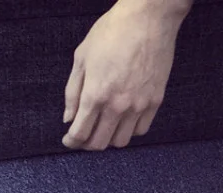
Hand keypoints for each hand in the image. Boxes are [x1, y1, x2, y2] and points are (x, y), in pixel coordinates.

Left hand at [63, 0, 191, 150]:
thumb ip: (72, 92)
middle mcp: (117, 106)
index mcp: (95, 94)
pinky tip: (123, 119)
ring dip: (109, 138)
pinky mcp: (154, 102)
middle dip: (88, 144)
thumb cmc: (111, 32)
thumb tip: (68, 118)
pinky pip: (140, 130)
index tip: (69, 140)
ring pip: (121, 141)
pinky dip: (129, 130)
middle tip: (84, 135)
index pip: (80, 133)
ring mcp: (138, 106)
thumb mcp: (82, 57)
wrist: (148, 18)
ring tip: (105, 126)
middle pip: (99, 143)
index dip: (71, 141)